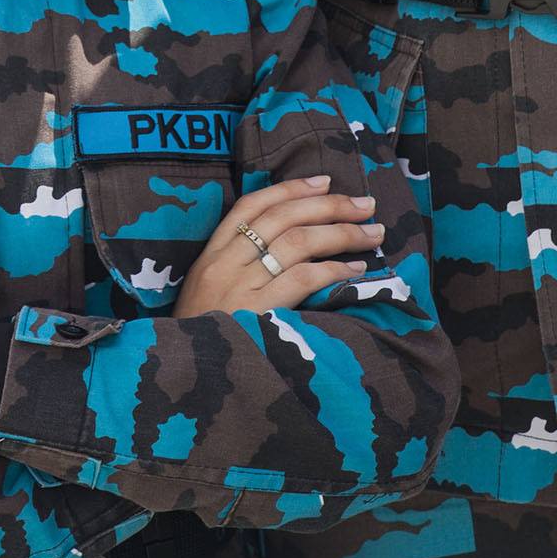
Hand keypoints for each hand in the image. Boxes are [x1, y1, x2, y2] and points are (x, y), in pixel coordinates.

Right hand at [173, 174, 382, 318]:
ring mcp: (241, 287)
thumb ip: (237, 265)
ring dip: (341, 234)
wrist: (184, 376)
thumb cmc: (200, 336)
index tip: (325, 181)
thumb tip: (291, 243)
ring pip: (297, 243)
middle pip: (283, 219)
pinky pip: (302, 279)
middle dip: (329, 206)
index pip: (252, 205)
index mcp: (211, 253)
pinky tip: (356, 269)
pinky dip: (333, 270)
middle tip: (366, 204)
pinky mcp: (258, 313)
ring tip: (373, 234)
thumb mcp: (205, 291)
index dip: (290, 189)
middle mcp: (225, 263)